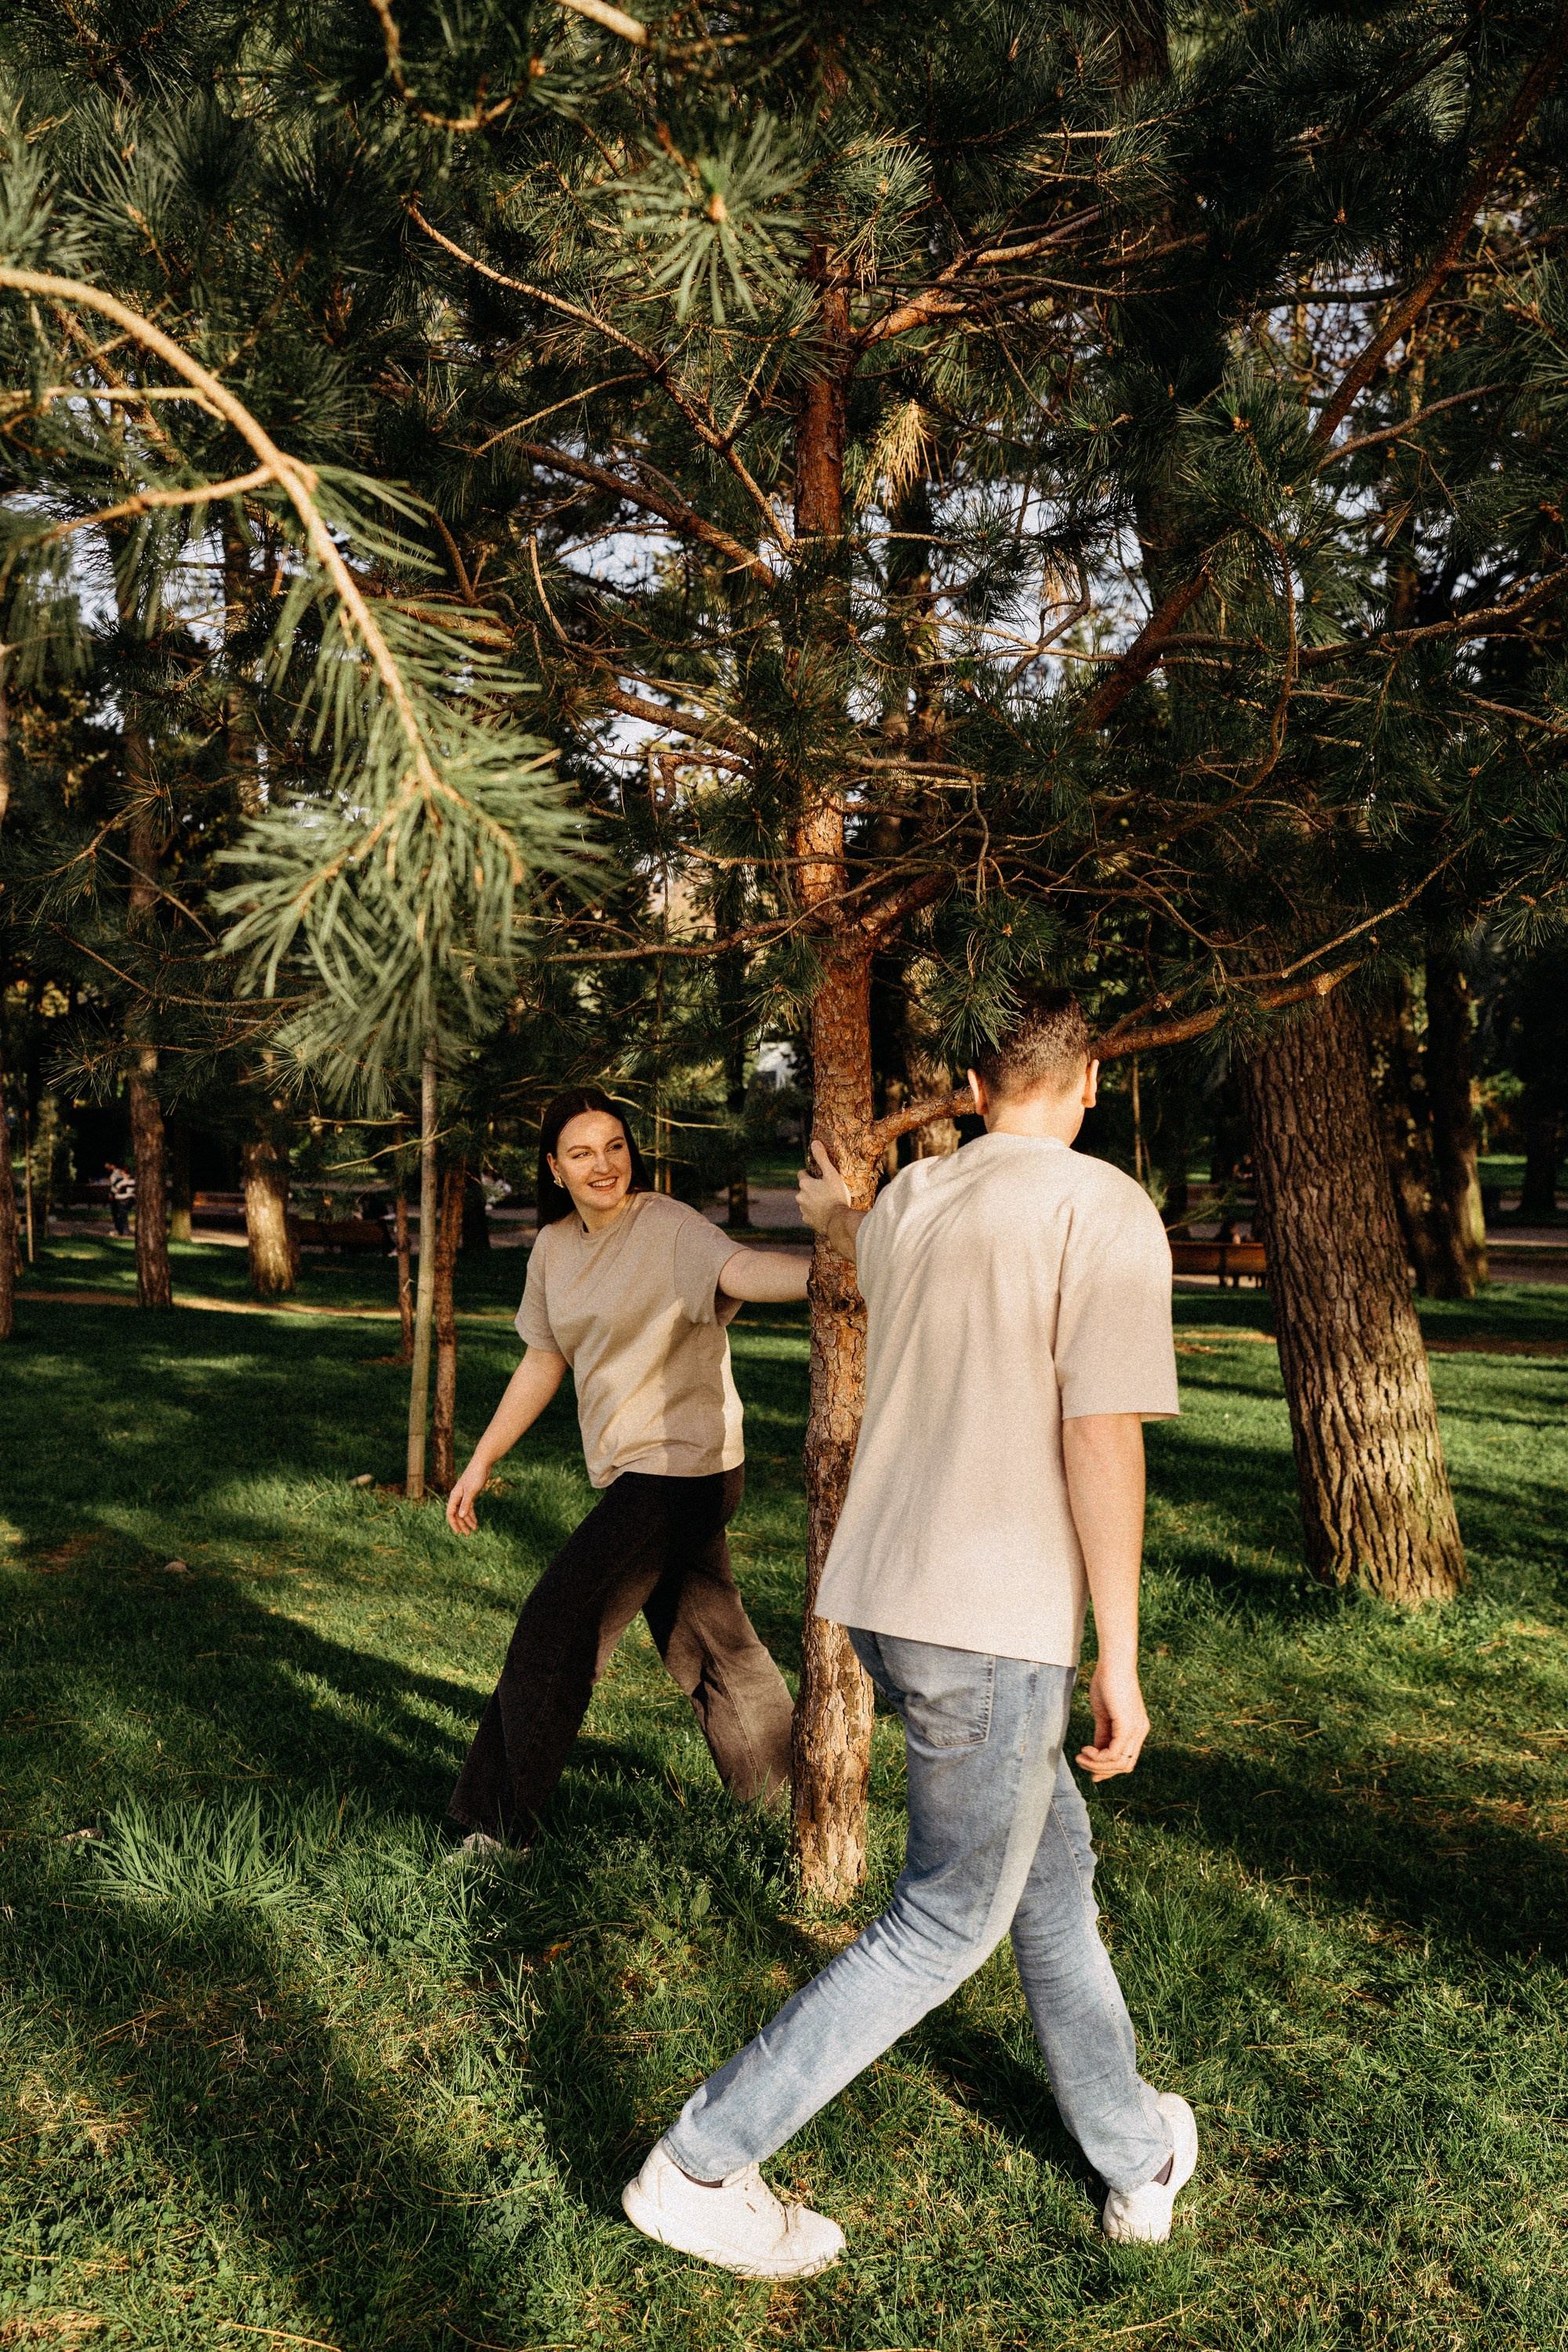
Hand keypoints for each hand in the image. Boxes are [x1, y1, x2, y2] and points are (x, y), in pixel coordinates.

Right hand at [446, 1459, 489, 1536]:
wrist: (482, 1464)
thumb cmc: (475, 1475)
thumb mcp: (471, 1491)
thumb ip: (465, 1504)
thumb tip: (460, 1516)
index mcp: (454, 1496)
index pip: (450, 1513)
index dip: (453, 1523)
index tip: (458, 1533)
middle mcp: (457, 1497)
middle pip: (457, 1514)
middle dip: (462, 1525)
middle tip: (468, 1535)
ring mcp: (464, 1496)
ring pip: (463, 1512)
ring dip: (467, 1521)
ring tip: (474, 1530)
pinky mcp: (470, 1494)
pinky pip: (469, 1508)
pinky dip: (472, 1515)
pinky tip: (475, 1522)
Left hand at [797, 1140, 851, 1235]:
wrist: (838, 1221)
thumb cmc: (836, 1196)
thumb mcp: (832, 1174)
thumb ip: (822, 1158)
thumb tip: (815, 1142)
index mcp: (805, 1184)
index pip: (801, 1174)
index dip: (809, 1173)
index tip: (818, 1176)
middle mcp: (800, 1197)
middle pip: (804, 1189)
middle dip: (812, 1188)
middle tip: (826, 1190)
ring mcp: (803, 1210)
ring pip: (806, 1201)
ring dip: (813, 1200)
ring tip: (827, 1202)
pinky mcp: (807, 1221)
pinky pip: (810, 1214)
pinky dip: (816, 1212)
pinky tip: (826, 1213)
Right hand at [1075, 1657, 1149, 1781]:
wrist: (1113, 1662)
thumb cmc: (1108, 1682)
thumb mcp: (1103, 1713)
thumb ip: (1103, 1733)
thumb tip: (1096, 1751)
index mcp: (1136, 1729)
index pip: (1126, 1760)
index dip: (1108, 1770)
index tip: (1091, 1772)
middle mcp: (1140, 1732)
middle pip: (1125, 1767)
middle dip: (1102, 1770)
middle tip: (1081, 1763)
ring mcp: (1136, 1730)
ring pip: (1119, 1763)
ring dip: (1096, 1765)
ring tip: (1080, 1756)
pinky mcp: (1127, 1726)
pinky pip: (1114, 1754)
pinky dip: (1097, 1757)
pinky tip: (1085, 1749)